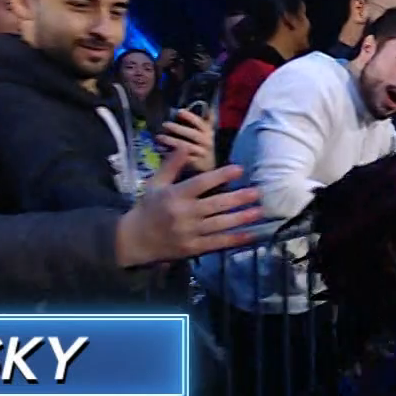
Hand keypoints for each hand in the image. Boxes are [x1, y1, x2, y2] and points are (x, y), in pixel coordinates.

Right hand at [114, 149, 263, 266]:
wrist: (135, 240)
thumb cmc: (148, 208)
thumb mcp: (156, 184)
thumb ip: (171, 166)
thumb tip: (185, 146)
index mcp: (175, 195)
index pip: (202, 183)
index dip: (221, 175)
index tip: (240, 169)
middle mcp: (184, 214)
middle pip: (216, 204)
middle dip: (239, 198)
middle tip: (258, 192)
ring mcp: (190, 232)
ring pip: (220, 224)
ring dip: (242, 218)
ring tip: (259, 211)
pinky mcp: (193, 248)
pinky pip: (218, 243)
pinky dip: (235, 239)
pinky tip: (251, 234)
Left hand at [156, 108, 216, 173]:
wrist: (206, 163)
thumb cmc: (200, 143)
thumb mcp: (203, 130)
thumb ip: (200, 120)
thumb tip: (192, 107)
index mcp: (207, 130)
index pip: (200, 122)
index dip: (190, 117)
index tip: (179, 111)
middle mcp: (207, 141)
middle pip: (192, 134)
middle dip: (178, 129)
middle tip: (164, 124)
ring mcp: (202, 153)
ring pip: (186, 146)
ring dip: (172, 141)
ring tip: (159, 137)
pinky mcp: (196, 163)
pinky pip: (183, 158)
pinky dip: (171, 154)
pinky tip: (161, 150)